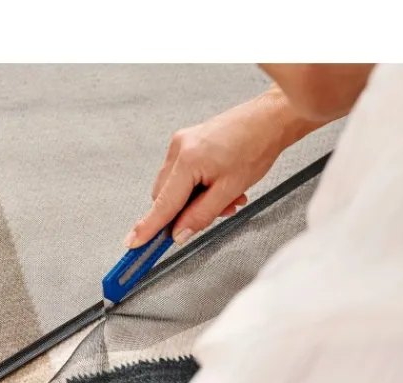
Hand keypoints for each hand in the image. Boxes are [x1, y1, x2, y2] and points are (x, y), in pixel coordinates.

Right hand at [124, 87, 309, 247]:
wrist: (269, 119)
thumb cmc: (256, 146)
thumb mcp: (231, 189)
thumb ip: (202, 215)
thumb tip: (180, 233)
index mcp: (188, 159)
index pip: (163, 203)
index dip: (148, 227)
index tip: (133, 243)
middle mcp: (179, 148)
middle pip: (165, 196)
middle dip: (183, 212)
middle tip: (210, 215)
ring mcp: (181, 143)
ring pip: (174, 187)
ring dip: (193, 200)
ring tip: (224, 198)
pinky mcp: (187, 142)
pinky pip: (182, 174)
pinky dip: (196, 187)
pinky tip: (217, 186)